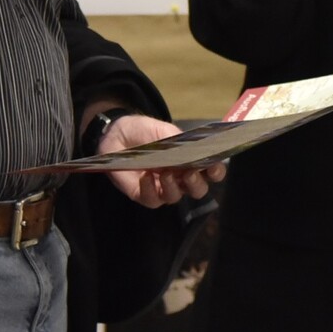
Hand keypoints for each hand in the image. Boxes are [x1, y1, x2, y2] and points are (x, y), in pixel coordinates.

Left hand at [97, 114, 226, 207]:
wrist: (117, 135)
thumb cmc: (145, 131)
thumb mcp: (164, 131)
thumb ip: (180, 142)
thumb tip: (195, 152)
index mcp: (191, 161)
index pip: (211, 172)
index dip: (216, 172)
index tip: (213, 168)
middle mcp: (180, 178)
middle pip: (198, 190)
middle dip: (196, 184)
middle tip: (188, 173)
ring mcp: (163, 188)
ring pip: (176, 197)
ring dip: (173, 187)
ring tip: (165, 173)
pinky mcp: (144, 195)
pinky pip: (153, 200)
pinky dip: (151, 190)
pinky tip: (145, 177)